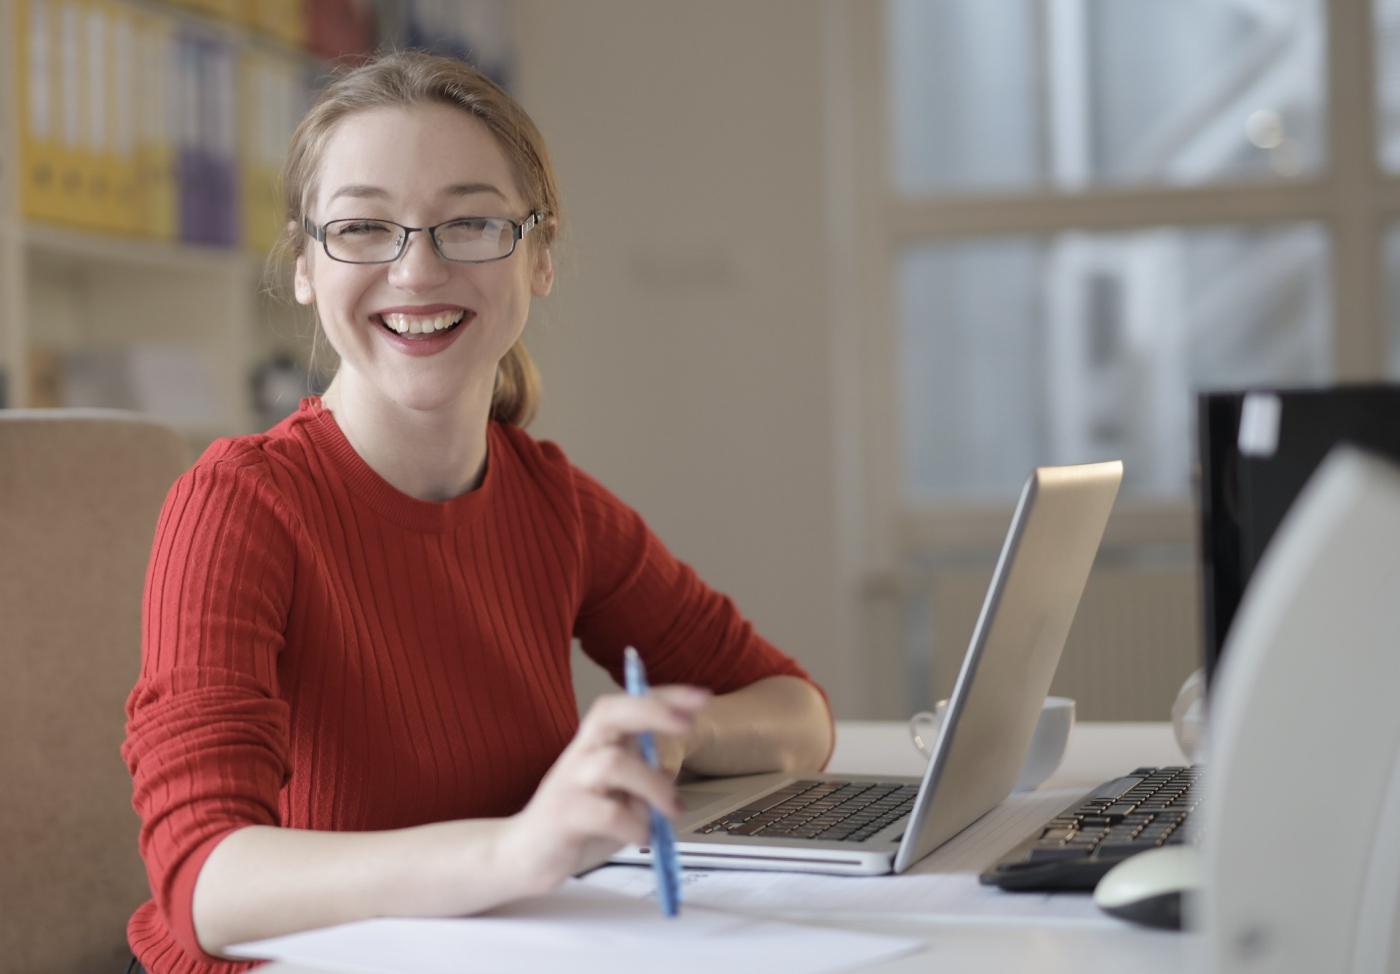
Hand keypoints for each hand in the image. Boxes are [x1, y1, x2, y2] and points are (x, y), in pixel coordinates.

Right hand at [498, 685, 710, 895]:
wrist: (525, 855)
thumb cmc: (580, 820)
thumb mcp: (619, 794)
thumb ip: (641, 779)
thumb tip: (671, 775)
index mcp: (597, 742)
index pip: (628, 704)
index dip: (663, 697)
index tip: (702, 697)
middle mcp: (581, 752)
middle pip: (610, 713)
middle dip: (651, 712)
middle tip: (687, 725)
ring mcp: (570, 782)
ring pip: (614, 763)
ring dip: (653, 786)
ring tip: (671, 811)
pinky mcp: (563, 815)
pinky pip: (606, 813)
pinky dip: (634, 825)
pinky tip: (641, 838)